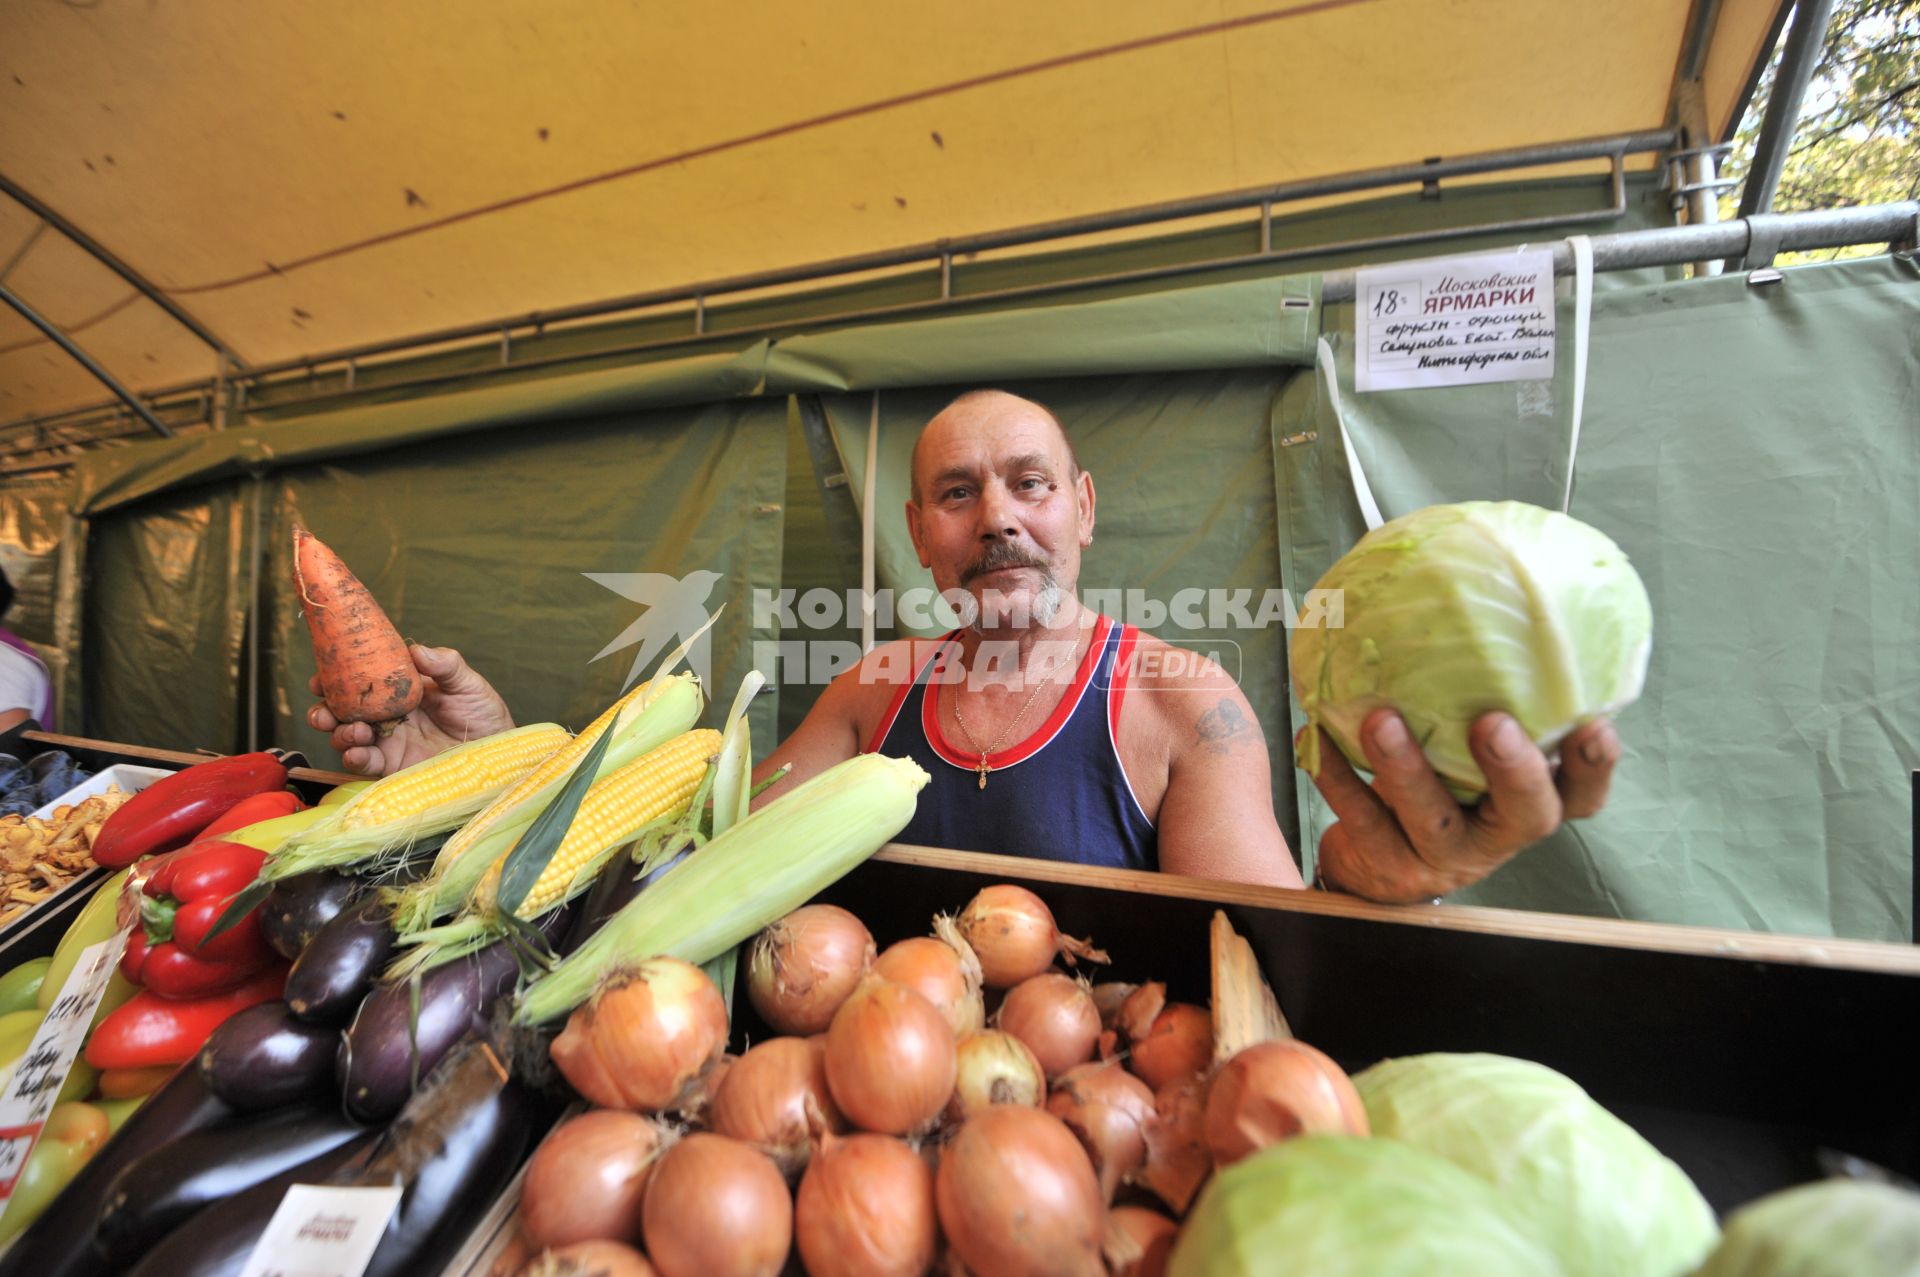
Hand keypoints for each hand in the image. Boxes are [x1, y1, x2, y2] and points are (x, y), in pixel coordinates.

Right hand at [306, 644, 514, 776]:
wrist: (498, 753)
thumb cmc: (483, 714)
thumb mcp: (468, 683)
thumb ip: (445, 664)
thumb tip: (417, 650)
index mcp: (399, 689)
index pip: (360, 680)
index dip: (335, 677)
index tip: (322, 677)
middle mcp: (387, 714)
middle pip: (343, 710)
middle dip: (324, 710)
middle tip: (323, 710)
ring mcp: (388, 740)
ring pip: (347, 736)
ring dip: (340, 732)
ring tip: (355, 730)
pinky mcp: (394, 766)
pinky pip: (365, 762)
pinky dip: (354, 757)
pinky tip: (357, 752)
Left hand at [1303, 709, 1619, 903]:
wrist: (1383, 866)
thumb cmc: (1443, 784)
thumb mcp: (1475, 752)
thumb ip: (1490, 701)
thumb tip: (1486, 598)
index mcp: (1529, 803)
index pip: (1581, 794)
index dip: (1593, 766)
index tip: (1594, 724)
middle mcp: (1497, 836)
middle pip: (1526, 815)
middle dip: (1513, 770)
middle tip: (1492, 723)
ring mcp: (1445, 858)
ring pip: (1433, 820)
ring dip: (1407, 769)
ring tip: (1380, 720)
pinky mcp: (1390, 867)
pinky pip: (1361, 818)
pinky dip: (1338, 776)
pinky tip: (1313, 734)